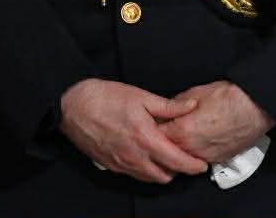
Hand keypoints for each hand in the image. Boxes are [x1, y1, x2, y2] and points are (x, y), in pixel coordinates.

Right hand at [59, 78, 207, 183]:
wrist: (73, 107)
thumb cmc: (106, 99)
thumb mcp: (142, 97)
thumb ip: (169, 107)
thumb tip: (190, 106)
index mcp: (145, 139)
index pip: (176, 161)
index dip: (192, 166)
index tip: (202, 165)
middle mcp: (133, 156)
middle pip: (164, 176)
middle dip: (179, 171)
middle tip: (187, 159)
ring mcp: (121, 163)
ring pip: (148, 178)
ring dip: (162, 172)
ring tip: (169, 157)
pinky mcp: (111, 165)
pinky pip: (134, 174)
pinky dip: (146, 170)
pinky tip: (149, 156)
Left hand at [157, 81, 275, 164]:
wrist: (256, 107)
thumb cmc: (230, 98)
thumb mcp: (197, 93)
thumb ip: (178, 104)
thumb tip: (170, 109)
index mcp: (181, 131)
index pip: (154, 136)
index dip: (151, 128)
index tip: (151, 123)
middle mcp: (190, 149)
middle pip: (165, 153)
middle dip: (162, 143)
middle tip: (165, 130)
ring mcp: (203, 157)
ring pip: (181, 159)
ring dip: (178, 149)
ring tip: (183, 134)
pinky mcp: (216, 160)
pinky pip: (198, 160)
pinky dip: (194, 153)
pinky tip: (198, 140)